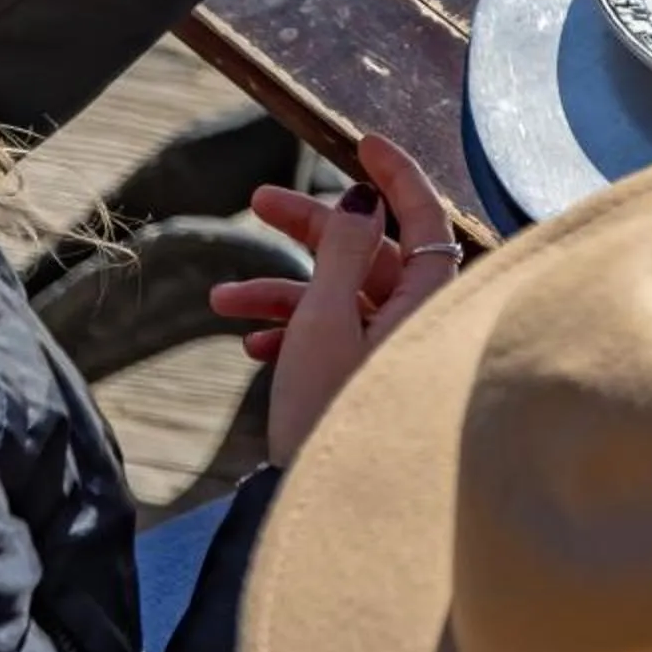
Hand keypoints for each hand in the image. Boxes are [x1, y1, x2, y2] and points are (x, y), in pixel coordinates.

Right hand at [210, 135, 463, 465]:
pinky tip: (251, 347)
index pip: (423, 217)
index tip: (361, 142)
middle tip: (256, 202)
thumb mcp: (327, 323)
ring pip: (344, 298)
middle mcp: (424, 321)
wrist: (333, 509)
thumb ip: (345, 254)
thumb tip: (363, 197)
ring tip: (221, 299)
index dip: (396, 175)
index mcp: (430, 300)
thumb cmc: (332, 411)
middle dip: (312, 230)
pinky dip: (294, 335)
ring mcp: (397, 353)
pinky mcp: (370, 382)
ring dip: (283, 293)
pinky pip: (336, 340)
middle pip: (373, 253)